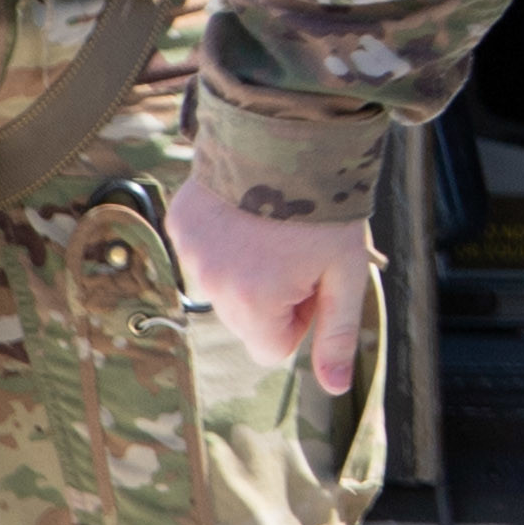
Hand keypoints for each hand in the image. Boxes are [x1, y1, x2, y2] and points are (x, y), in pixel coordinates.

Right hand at [168, 170, 378, 393]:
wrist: (287, 136)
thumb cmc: (324, 210)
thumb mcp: (344, 274)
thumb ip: (336, 335)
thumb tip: (336, 388)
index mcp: (253, 303)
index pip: (272, 349)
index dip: (299, 320)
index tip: (312, 283)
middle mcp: (212, 284)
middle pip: (245, 320)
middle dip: (271, 297)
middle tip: (295, 251)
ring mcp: (190, 253)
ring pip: (222, 287)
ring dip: (246, 270)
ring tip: (270, 228)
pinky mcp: (179, 224)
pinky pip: (203, 253)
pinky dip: (224, 240)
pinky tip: (245, 210)